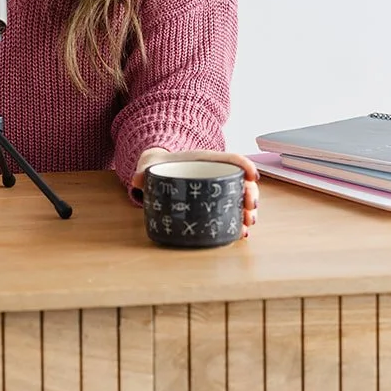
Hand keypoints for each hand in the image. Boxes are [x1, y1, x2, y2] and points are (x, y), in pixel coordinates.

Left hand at [138, 149, 258, 238]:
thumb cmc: (159, 166)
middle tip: (250, 207)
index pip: (230, 158)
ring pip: (241, 197)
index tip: (253, 175)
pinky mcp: (214, 204)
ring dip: (248, 210)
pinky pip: (232, 211)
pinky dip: (238, 222)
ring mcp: (217, 189)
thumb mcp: (151, 166)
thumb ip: (144, 171)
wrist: (159, 169)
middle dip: (250, 193)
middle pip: (241, 180)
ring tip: (248, 222)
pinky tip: (241, 232)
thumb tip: (137, 179)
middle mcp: (215, 174)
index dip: (245, 164)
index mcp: (205, 160)